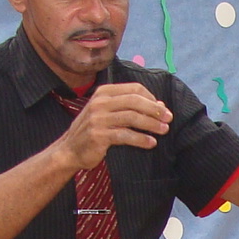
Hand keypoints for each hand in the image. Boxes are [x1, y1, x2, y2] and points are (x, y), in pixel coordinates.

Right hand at [53, 81, 170, 171]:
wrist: (69, 150)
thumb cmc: (93, 130)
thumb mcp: (108, 113)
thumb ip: (129, 107)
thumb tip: (159, 105)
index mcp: (104, 92)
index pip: (134, 89)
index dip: (151, 98)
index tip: (162, 109)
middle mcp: (100, 102)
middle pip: (135, 101)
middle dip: (155, 110)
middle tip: (169, 119)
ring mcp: (98, 118)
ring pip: (132, 117)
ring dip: (151, 124)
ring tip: (164, 130)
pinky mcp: (99, 135)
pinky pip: (125, 135)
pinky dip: (141, 139)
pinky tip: (151, 143)